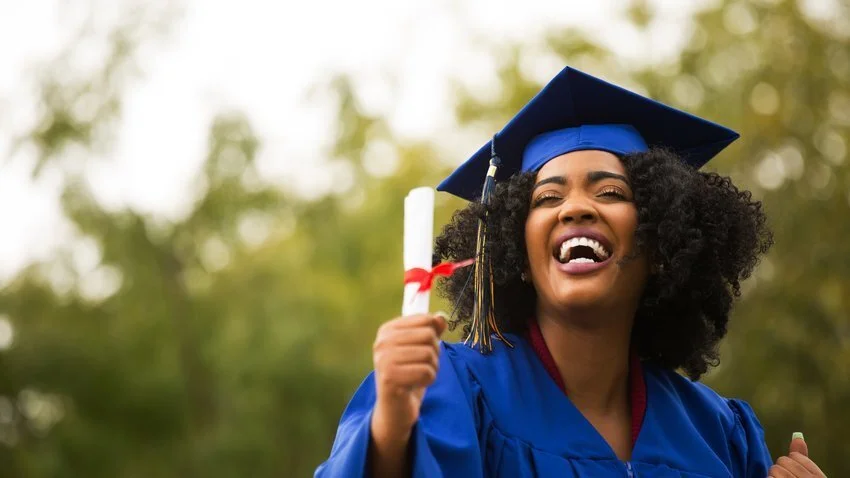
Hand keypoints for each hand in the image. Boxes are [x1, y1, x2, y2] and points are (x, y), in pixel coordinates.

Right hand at [370, 313, 446, 442]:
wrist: (394, 407)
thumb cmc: (409, 374)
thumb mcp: (420, 348)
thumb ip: (431, 330)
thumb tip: (441, 317)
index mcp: (387, 330)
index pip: (425, 319)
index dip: (433, 335)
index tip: (422, 348)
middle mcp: (382, 342)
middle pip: (428, 336)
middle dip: (434, 353)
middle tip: (421, 365)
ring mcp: (384, 360)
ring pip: (429, 354)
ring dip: (432, 368)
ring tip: (419, 375)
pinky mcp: (390, 379)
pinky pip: (426, 372)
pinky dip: (429, 380)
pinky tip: (417, 384)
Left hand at [768, 432, 826, 476]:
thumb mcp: (810, 473)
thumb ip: (803, 455)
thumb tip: (798, 436)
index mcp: (818, 475)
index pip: (795, 456)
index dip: (792, 462)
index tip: (795, 472)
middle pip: (783, 460)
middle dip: (783, 468)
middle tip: (788, 477)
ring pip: (775, 469)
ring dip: (775, 475)